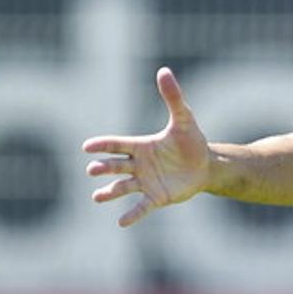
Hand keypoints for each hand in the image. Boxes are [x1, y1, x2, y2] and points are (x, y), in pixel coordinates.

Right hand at [83, 67, 210, 225]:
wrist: (205, 165)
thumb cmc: (191, 141)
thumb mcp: (184, 119)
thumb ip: (173, 97)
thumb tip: (164, 70)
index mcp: (140, 146)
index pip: (117, 144)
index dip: (102, 145)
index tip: (87, 147)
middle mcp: (138, 165)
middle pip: (115, 166)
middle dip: (103, 167)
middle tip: (93, 170)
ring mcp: (145, 182)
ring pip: (122, 187)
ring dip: (109, 192)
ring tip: (98, 197)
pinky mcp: (156, 197)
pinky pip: (141, 207)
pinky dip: (131, 215)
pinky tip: (121, 222)